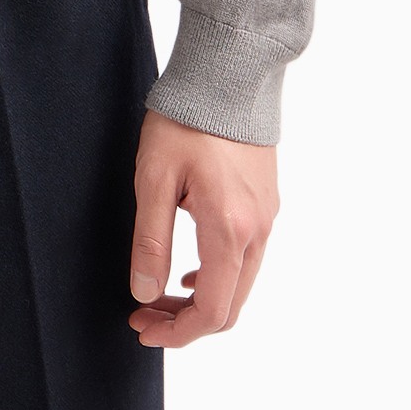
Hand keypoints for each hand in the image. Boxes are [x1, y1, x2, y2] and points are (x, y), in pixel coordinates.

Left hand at [127, 109, 278, 346]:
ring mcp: (267, 217)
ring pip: (240, 284)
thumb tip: (144, 293)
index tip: (143, 329)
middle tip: (143, 316)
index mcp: (229, 229)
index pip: (212, 311)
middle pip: (230, 306)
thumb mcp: (154, 179)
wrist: (227, 75)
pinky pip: (247, 259)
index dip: (177, 334)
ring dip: (201, 300)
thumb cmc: (185, 121)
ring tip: (157, 294)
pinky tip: (188, 270)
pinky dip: (218, 276)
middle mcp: (257, 230)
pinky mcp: (267, 204)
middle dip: (186, 323)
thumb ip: (151, 241)